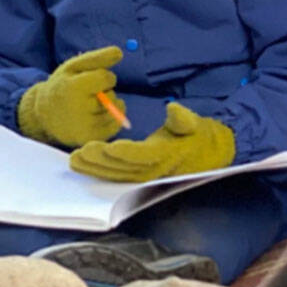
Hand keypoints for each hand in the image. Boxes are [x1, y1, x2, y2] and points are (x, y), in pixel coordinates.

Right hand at [17, 46, 125, 147]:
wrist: (44, 115)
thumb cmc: (63, 86)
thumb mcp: (75, 66)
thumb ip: (98, 58)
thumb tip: (119, 52)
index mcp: (73, 89)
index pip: (107, 78)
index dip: (103, 77)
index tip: (90, 81)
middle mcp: (79, 110)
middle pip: (112, 96)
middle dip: (105, 93)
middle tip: (86, 96)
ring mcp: (85, 127)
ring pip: (116, 110)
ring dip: (110, 106)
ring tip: (89, 106)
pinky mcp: (91, 138)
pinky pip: (116, 125)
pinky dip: (112, 118)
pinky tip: (96, 116)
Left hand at [69, 102, 234, 182]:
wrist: (211, 155)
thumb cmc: (201, 137)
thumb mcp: (196, 124)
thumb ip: (183, 119)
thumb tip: (173, 109)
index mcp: (166, 154)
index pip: (142, 155)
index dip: (125, 152)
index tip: (108, 146)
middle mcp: (154, 169)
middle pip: (123, 168)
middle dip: (101, 161)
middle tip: (81, 151)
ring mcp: (146, 176)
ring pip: (116, 174)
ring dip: (95, 168)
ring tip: (75, 159)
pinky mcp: (140, 176)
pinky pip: (117, 176)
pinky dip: (100, 172)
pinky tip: (85, 165)